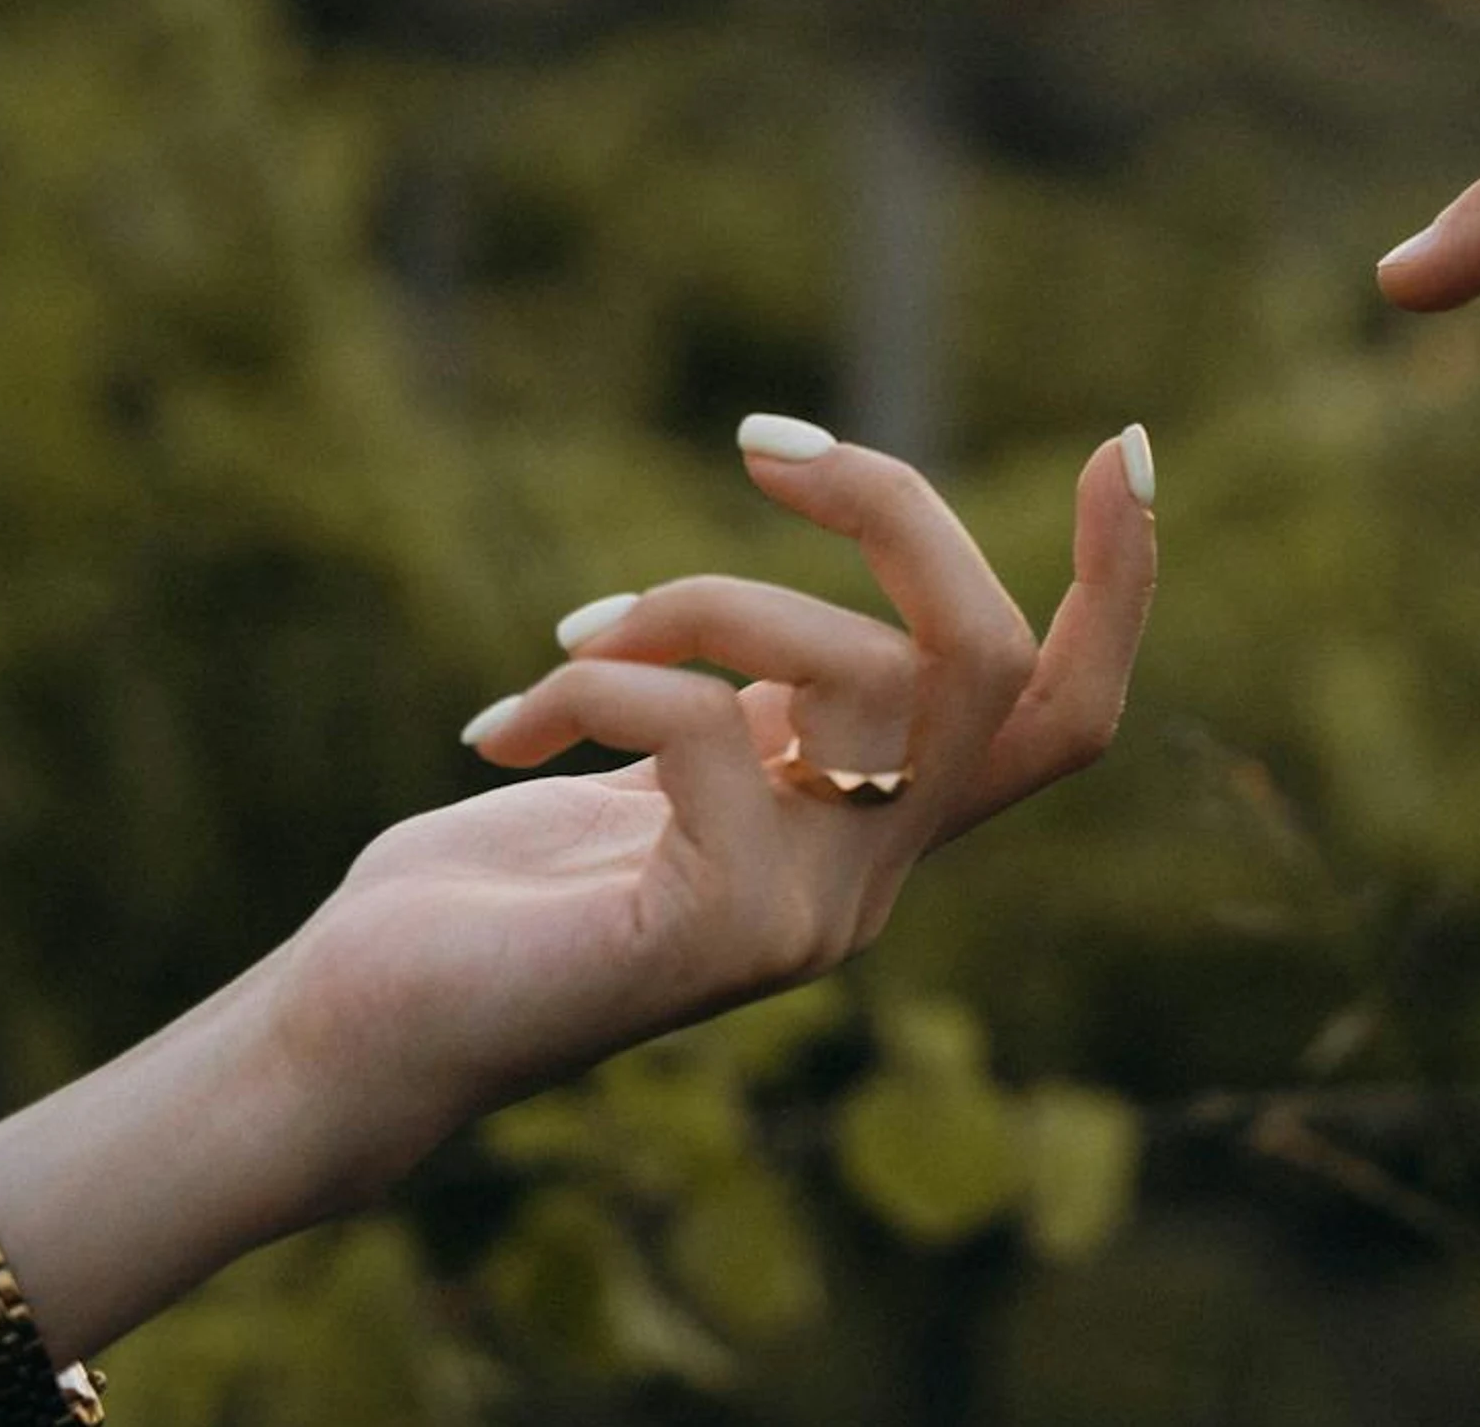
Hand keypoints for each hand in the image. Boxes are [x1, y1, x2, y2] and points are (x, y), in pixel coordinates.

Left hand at [257, 417, 1158, 1213]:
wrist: (358, 1035)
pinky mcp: (729, 936)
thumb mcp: (658, 757)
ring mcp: (817, 917)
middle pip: (994, 659)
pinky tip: (499, 731)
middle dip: (894, 511)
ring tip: (570, 641)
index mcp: (872, 826)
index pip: (1063, 717)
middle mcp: (875, 879)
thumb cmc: (485, 889)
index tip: (1120, 443)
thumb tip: (829, 541)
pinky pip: (707, 728)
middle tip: (760, 448)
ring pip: (851, 671)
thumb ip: (763, 694)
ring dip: (690, 601)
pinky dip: (596, 684)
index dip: (1121, 585)